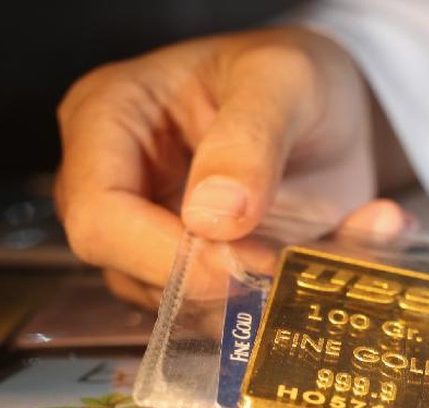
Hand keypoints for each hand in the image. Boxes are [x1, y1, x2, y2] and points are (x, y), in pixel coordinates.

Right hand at [55, 27, 410, 306]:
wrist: (330, 108)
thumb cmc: (293, 76)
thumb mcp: (284, 81)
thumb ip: (249, 141)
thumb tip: (212, 217)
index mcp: (107, 116)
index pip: (98, 216)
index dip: (166, 256)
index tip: (245, 261)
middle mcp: (112, 181)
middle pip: (126, 269)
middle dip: (208, 282)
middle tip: (280, 268)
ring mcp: (146, 231)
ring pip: (170, 301)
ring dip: (243, 299)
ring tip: (305, 259)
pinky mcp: (189, 269)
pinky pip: (217, 311)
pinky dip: (269, 301)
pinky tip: (316, 263)